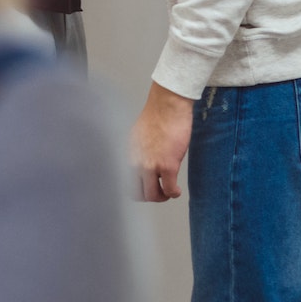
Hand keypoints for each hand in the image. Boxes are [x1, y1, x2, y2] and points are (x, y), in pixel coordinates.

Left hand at [130, 83, 193, 203]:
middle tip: (158, 191)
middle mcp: (135, 162)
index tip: (145, 187)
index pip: (124, 182)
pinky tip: (177, 191)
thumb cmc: (158, 115)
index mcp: (127, 155)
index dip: (136, 188)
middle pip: (136, 193)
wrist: (168, 105)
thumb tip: (143, 162)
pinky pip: (169, 189)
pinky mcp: (168, 166)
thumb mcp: (138, 136)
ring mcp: (151, 165)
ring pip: (152, 195)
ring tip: (168, 191)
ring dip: (161, 196)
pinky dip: (174, 193)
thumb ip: (138, 152)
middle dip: (148, 196)